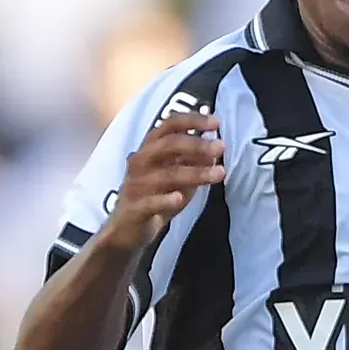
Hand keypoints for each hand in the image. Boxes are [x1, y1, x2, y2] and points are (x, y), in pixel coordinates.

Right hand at [105, 111, 224, 248]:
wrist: (127, 229)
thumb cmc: (155, 196)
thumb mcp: (177, 176)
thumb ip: (193, 162)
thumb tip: (214, 150)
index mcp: (150, 148)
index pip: (170, 125)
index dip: (192, 120)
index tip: (216, 123)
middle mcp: (141, 161)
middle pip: (168, 144)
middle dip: (197, 144)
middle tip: (221, 147)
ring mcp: (136, 184)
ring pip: (167, 174)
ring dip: (195, 173)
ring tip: (219, 174)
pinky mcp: (134, 208)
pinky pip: (150, 202)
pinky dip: (165, 199)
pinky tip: (180, 198)